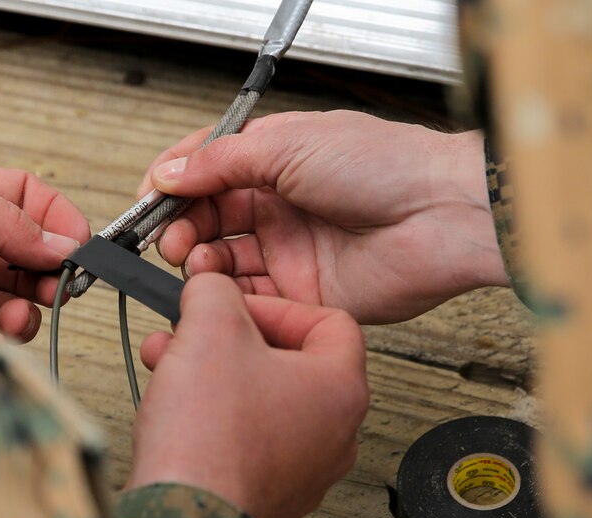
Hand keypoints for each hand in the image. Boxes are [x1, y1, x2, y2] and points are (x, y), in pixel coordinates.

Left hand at [0, 160, 89, 341]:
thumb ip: (7, 218)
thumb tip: (58, 242)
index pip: (24, 197)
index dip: (55, 217)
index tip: (77, 243)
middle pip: (25, 248)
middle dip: (48, 265)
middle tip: (62, 282)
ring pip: (13, 290)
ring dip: (30, 300)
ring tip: (27, 307)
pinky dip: (7, 327)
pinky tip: (4, 324)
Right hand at [127, 274, 368, 517]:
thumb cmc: (211, 437)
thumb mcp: (210, 327)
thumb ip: (215, 291)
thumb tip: (211, 287)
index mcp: (341, 389)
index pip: (329, 322)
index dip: (276, 305)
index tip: (237, 306)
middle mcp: (335, 434)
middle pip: (290, 362)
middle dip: (231, 339)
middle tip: (197, 332)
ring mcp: (304, 470)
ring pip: (262, 400)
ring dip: (215, 374)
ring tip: (171, 365)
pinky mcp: (269, 494)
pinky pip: (247, 439)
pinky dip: (213, 417)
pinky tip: (174, 407)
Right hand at [140, 111, 506, 323]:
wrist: (440, 217)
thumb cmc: (386, 166)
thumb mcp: (287, 144)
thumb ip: (222, 161)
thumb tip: (172, 173)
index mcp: (275, 159)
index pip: (208, 168)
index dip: (176, 182)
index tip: (150, 197)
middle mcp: (280, 205)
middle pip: (208, 217)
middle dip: (179, 225)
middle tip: (167, 236)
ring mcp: (290, 250)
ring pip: (223, 260)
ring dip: (198, 260)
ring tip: (194, 259)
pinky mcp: (302, 294)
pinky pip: (250, 299)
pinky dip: (226, 297)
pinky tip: (217, 289)